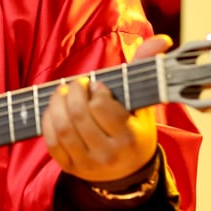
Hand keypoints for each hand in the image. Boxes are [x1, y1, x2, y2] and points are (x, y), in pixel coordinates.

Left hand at [41, 35, 171, 183]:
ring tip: (63, 92)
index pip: (102, 107)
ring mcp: (88, 163)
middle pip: (78, 115)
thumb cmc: (134, 127)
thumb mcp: (143, 102)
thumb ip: (146, 68)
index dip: (95, 90)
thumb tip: (162, 39)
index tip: (96, 84)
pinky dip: (48, 120)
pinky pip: (51, 141)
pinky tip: (55, 110)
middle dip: (72, 91)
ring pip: (62, 128)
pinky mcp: (70, 167)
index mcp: (130, 136)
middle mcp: (109, 153)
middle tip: (76, 84)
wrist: (128, 171)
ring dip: (57, 103)